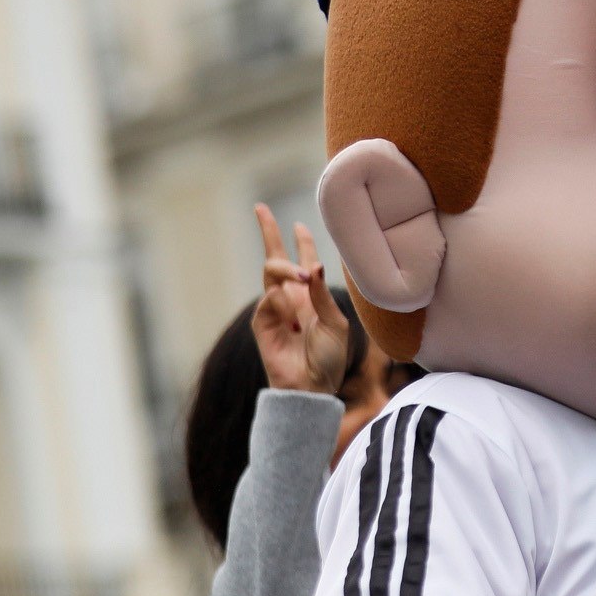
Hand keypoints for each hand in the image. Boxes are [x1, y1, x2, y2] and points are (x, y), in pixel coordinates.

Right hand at [252, 205, 352, 395]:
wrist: (312, 385)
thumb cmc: (329, 358)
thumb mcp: (335, 323)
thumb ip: (322, 296)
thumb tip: (316, 266)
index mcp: (312, 295)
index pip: (304, 261)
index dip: (300, 240)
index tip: (297, 222)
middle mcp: (291, 297)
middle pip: (274, 257)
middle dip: (267, 231)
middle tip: (260, 209)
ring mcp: (274, 308)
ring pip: (270, 272)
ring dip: (286, 269)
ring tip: (302, 276)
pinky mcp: (262, 322)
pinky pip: (268, 299)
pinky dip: (281, 302)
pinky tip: (291, 315)